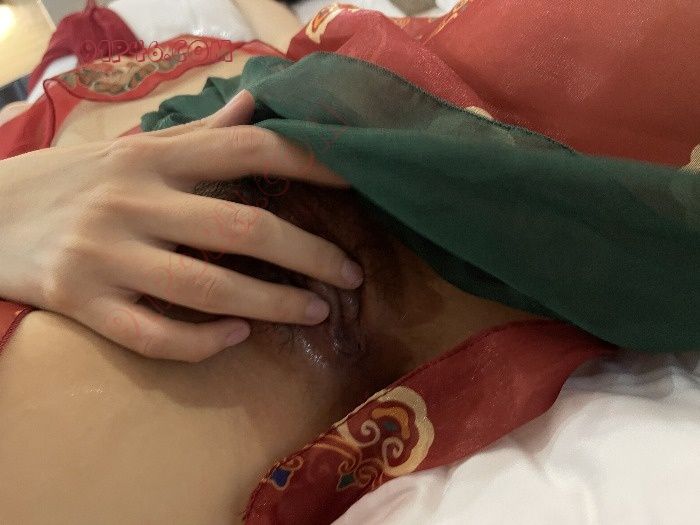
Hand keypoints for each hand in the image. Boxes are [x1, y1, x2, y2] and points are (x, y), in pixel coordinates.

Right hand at [0, 91, 361, 361]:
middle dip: (308, 255)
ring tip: (316, 313)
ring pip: (207, 288)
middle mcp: (133, 201)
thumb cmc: (74, 180)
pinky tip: (237, 337)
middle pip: (241, 229)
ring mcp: (105, 255)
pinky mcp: (81, 302)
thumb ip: (201, 133)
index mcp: (152, 158)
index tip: (357, 180)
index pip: (246, 149)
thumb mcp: (134, 148)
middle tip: (350, 274)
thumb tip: (259, 101)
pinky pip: (154, 335)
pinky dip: (203, 342)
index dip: (309, 162)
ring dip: (273, 306)